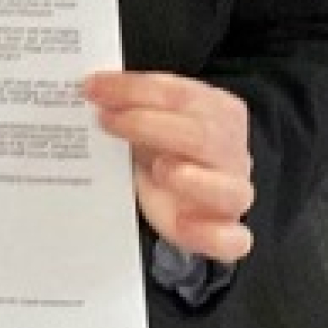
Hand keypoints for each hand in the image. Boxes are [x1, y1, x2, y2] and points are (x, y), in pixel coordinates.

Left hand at [84, 70, 253, 264]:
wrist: (177, 190)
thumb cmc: (163, 147)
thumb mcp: (148, 119)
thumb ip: (131, 103)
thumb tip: (93, 88)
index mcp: (219, 110)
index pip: (180, 93)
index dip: (136, 89)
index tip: (95, 88)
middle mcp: (231, 150)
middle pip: (200, 136)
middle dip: (148, 125)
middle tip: (107, 121)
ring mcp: (233, 192)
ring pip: (230, 190)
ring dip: (194, 181)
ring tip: (160, 169)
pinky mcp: (226, 231)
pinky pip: (234, 240)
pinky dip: (209, 235)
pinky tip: (182, 223)